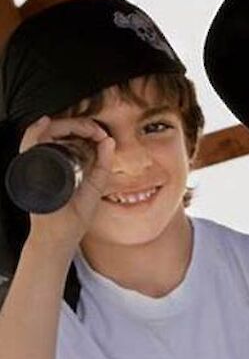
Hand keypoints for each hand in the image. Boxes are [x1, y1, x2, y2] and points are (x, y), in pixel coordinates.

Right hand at [20, 115, 114, 251]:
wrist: (62, 234)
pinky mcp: (32, 169)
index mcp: (67, 161)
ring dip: (67, 125)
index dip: (87, 128)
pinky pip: (29, 145)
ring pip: (45, 132)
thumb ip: (104, 163)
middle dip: (81, 124)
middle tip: (95, 130)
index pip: (71, 134)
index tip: (102, 134)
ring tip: (85, 128)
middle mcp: (51, 160)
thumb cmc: (75, 214)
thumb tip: (109, 140)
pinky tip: (46, 123)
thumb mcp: (96, 184)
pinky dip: (35, 131)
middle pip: (59, 130)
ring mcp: (40, 163)